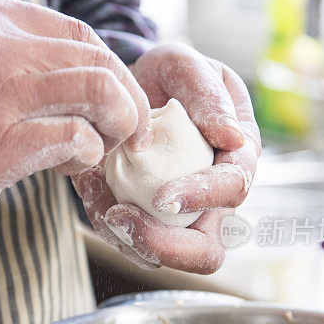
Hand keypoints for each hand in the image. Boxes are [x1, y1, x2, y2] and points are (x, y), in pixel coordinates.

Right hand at [0, 0, 150, 225]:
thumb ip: (8, 59)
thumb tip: (73, 85)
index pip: (77, 32)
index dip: (109, 68)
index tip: (114, 101)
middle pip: (97, 57)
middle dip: (127, 98)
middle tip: (130, 130)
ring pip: (98, 90)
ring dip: (120, 122)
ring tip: (111, 146)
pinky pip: (74, 139)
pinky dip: (88, 154)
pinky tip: (73, 167)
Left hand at [73, 43, 260, 272]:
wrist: (128, 86)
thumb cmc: (166, 75)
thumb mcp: (185, 67)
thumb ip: (208, 97)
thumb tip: (233, 138)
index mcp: (235, 158)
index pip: (232, 190)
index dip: (200, 198)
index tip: (162, 197)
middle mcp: (212, 197)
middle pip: (206, 251)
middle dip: (166, 246)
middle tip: (122, 219)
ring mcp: (178, 216)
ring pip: (160, 257)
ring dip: (123, 237)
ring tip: (95, 195)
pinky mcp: (142, 220)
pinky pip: (125, 241)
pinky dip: (101, 219)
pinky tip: (88, 185)